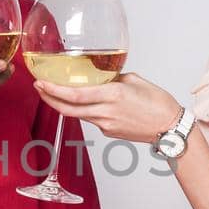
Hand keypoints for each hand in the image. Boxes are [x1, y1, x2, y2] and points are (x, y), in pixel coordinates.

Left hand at [32, 73, 182, 144]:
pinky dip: (83, 110)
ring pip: (77, 114)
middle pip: (68, 109)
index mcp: (113, 95)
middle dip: (49, 98)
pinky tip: (83, 102)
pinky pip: (91, 119)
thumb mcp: (135, 80)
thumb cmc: (158, 102)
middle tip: (39, 87)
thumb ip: (113, 78)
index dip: (54, 91)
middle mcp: (106, 112)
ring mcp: (106, 125)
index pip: (75, 95)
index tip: (41, 83)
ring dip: (63, 104)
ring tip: (53, 92)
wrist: (170, 127)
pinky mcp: (109, 132)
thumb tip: (99, 76)